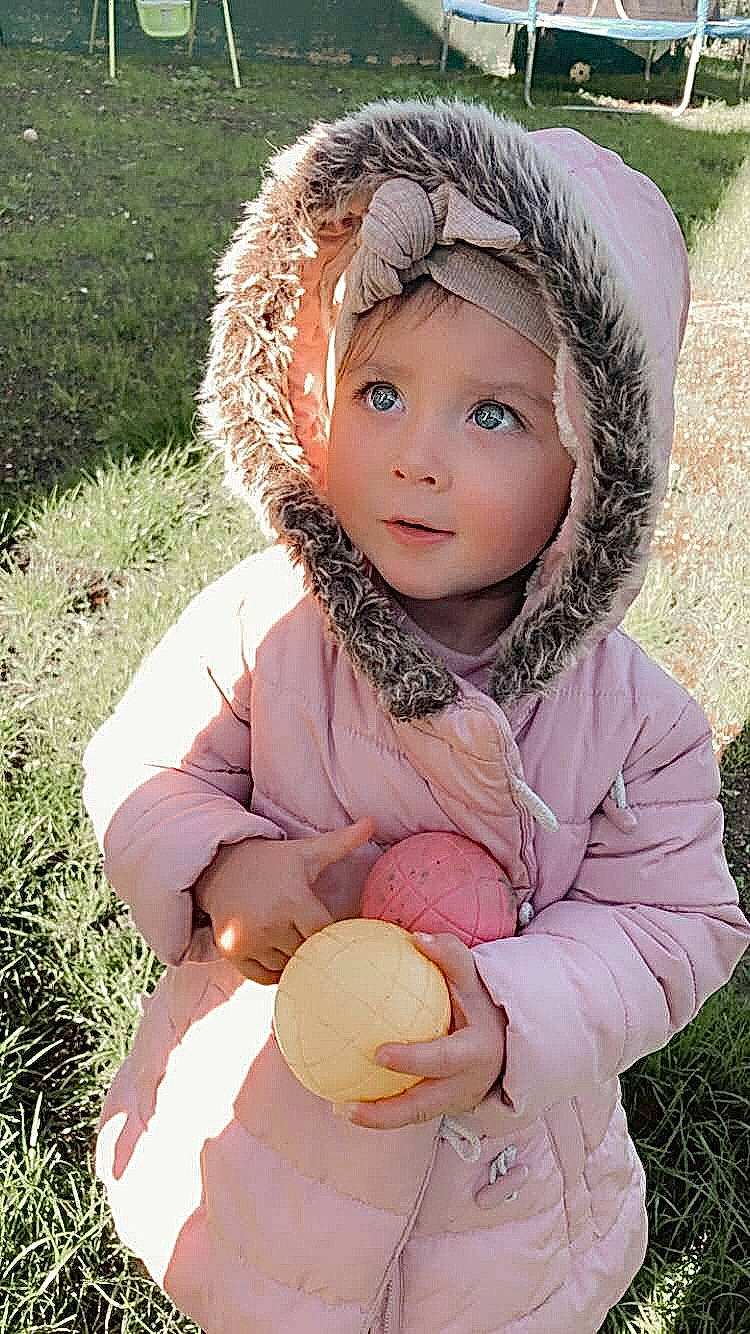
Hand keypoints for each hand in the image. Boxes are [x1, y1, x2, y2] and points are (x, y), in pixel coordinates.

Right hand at [193, 817, 374, 983]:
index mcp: (293, 901)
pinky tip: (275, 949)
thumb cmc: (273, 860)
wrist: (222, 865)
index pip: (324, 934)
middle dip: (312, 945)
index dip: (331, 933)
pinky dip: (273, 970)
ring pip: (286, 967)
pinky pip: (263, 977)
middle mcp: (270, 924)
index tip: (332, 926)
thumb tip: (371, 822)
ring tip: (288, 934)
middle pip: (307, 953)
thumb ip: (342, 842)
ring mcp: (248, 940)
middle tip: (307, 930)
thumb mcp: (308, 851)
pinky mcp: (232, 952)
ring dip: (292, 958)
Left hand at [333, 932, 506, 1128]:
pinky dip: (381, 1110)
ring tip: (339, 1108)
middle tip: (347, 1105)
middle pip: (424, 1106)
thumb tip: (417, 938)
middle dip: (387, 1111)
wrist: (506, 1038)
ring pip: (413, 1117)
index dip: (413, 1060)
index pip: (442, 1059)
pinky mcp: (443, 1108)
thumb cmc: (481, 1001)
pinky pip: (409, 1112)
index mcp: (474, 1052)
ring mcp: (454, 1101)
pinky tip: (347, 1098)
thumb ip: (450, 955)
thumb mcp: (474, 976)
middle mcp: (465, 1084)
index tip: (378, 1053)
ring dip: (377, 1119)